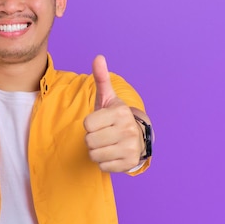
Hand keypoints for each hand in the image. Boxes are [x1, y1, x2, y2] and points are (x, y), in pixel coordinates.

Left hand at [83, 55, 144, 171]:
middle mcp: (128, 130)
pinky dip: (103, 162)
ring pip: (94, 155)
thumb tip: (98, 57)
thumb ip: (101, 78)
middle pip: (89, 141)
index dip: (89, 124)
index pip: (87, 124)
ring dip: (96, 151)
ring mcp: (130, 147)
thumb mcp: (108, 98)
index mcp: (121, 113)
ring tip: (106, 144)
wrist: (137, 138)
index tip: (99, 122)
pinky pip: (102, 166)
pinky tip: (112, 154)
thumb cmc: (115, 117)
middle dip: (91, 139)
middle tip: (102, 134)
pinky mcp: (129, 163)